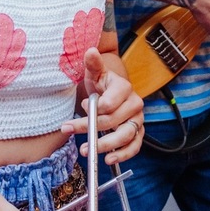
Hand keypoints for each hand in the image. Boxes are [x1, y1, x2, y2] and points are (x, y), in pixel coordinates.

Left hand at [61, 48, 144, 164]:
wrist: (111, 93)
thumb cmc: (101, 83)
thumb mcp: (95, 73)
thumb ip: (93, 63)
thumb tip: (90, 51)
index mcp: (124, 88)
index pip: (109, 103)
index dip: (93, 110)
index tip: (81, 108)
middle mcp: (135, 104)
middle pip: (113, 121)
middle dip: (90, 128)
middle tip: (70, 130)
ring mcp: (137, 120)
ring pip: (126, 136)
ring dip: (106, 146)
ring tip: (86, 151)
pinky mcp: (138, 133)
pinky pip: (135, 146)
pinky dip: (124, 155)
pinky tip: (109, 160)